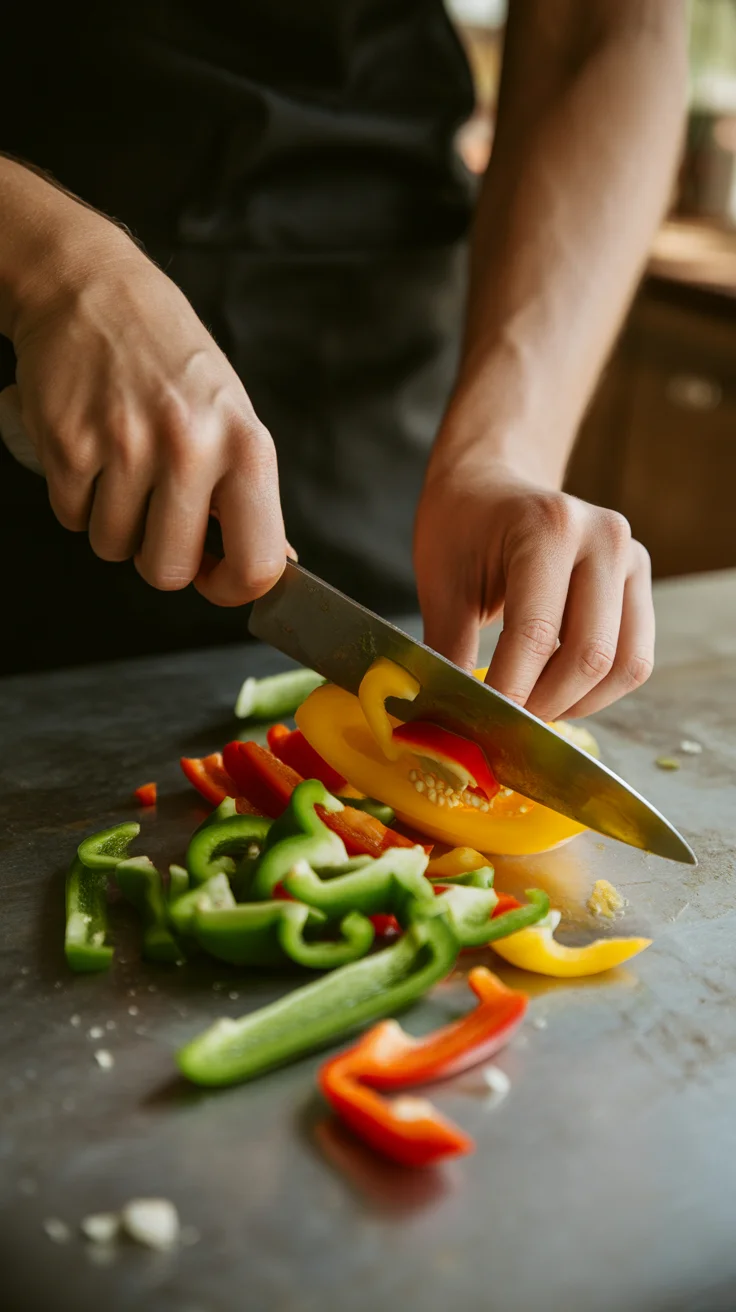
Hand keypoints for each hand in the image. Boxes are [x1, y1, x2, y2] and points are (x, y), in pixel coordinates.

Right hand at [10, 219, 286, 605]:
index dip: (229, 587)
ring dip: (114, 525)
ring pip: (113, 547)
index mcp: (245, 445)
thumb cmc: (168, 355)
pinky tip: (92, 456)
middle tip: (158, 520)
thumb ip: (249, 491)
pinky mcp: (67, 443)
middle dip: (159, 558)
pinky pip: (71, 516)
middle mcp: (189, 446)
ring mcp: (124, 445)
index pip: (256, 563)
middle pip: (168, 570)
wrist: (91, 287)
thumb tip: (276, 562)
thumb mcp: (232, 414)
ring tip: (123, 473)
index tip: (215, 577)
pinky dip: (77, 500)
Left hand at [414, 461, 653, 719]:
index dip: (509, 692)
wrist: (491, 483)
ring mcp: (630, 558)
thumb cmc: (460, 527)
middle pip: (589, 655)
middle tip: (505, 726)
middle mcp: (602, 538)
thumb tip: (451, 722)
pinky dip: (596, 689)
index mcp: (548, 526)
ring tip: (531, 710)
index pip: (536, 634)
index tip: (482, 726)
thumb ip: (448, 652)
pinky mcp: (638, 581)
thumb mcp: (440, 584)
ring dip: (576, 704)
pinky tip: (555, 689)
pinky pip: (633, 657)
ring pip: (623, 664)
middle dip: (544, 705)